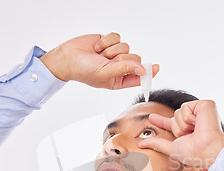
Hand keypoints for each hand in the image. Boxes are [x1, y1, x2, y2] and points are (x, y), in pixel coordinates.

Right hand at [39, 32, 158, 88]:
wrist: (67, 57)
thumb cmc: (83, 71)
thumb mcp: (106, 74)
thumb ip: (125, 70)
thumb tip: (143, 69)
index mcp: (120, 80)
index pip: (139, 76)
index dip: (149, 72)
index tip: (156, 67)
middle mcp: (119, 67)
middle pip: (135, 58)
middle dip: (122, 58)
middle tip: (108, 60)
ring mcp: (114, 54)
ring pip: (126, 47)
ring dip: (111, 49)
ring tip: (99, 54)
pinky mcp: (109, 42)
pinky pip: (117, 37)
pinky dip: (107, 40)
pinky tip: (97, 47)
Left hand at [138, 100, 223, 168]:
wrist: (208, 149)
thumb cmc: (195, 153)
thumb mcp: (172, 149)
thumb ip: (157, 144)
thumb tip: (140, 143)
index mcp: (189, 130)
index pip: (171, 124)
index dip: (161, 121)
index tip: (151, 117)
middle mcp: (195, 120)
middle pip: (174, 117)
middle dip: (177, 128)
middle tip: (190, 135)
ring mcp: (200, 112)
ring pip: (178, 112)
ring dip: (183, 124)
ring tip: (195, 130)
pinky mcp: (205, 105)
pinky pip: (185, 107)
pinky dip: (187, 118)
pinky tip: (198, 123)